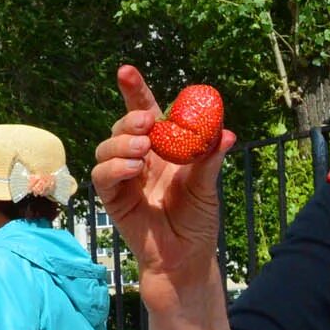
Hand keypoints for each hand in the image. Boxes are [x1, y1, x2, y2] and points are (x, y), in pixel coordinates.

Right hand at [90, 65, 234, 291]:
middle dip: (129, 117)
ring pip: (107, 147)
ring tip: (142, 148)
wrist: (186, 258)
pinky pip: (103, 176)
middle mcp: (140, 159)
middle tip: (146, 123)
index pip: (146, 112)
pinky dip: (114, 167)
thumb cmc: (197, 222)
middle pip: (123, 125)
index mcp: (163, 149)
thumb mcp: (207, 188)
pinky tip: (132, 168)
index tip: (126, 71)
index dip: (134, 90)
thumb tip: (226, 134)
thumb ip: (209, 160)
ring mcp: (124, 178)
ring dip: (122, 142)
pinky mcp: (114, 199)